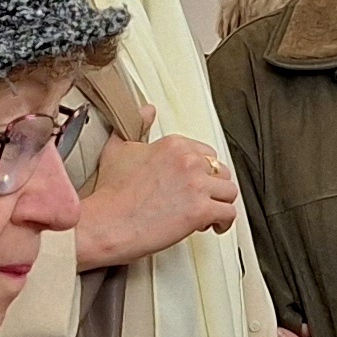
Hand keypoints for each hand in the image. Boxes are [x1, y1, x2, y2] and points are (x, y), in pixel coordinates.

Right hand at [74, 132, 243, 273]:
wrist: (106, 223)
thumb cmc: (110, 193)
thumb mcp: (119, 148)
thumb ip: (137, 125)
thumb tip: (146, 110)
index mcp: (174, 145)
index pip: (206, 154)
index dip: (201, 172)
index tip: (191, 183)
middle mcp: (188, 161)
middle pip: (222, 171)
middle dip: (213, 187)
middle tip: (199, 200)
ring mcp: (196, 185)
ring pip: (230, 192)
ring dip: (220, 204)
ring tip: (206, 214)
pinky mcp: (201, 210)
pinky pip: (228, 214)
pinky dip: (223, 222)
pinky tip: (211, 226)